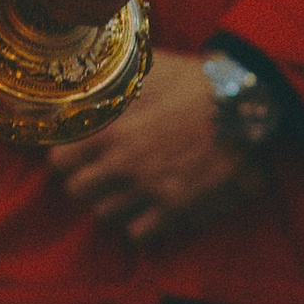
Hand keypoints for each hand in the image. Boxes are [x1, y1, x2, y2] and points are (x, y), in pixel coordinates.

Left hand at [52, 46, 262, 251]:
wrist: (243, 107)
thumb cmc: (194, 82)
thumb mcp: (147, 70)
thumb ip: (113, 79)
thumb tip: (88, 71)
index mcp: (111, 131)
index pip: (60, 160)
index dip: (65, 157)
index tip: (75, 154)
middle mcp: (123, 166)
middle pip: (77, 191)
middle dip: (84, 182)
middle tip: (98, 174)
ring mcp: (149, 191)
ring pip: (104, 214)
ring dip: (110, 202)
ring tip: (124, 190)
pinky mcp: (176, 209)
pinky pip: (138, 233)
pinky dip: (138, 223)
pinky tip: (147, 207)